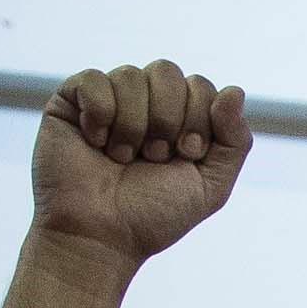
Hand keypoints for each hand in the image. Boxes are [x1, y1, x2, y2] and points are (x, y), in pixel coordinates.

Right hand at [31, 60, 251, 266]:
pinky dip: (101, 115)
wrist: (100, 236)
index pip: (200, 85)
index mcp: (179, 118)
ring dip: (133, 125)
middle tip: (154, 156)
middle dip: (167, 118)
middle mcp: (144, 103)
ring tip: (123, 157)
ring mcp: (107, 98)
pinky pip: (94, 80)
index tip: (186, 154)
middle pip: (167, 71)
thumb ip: (235, 141)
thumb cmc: (153, 215)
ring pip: (131, 75)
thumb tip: (235, 90)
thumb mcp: (211, 185)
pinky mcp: (70, 100)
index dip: (198, 117)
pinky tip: (96, 143)